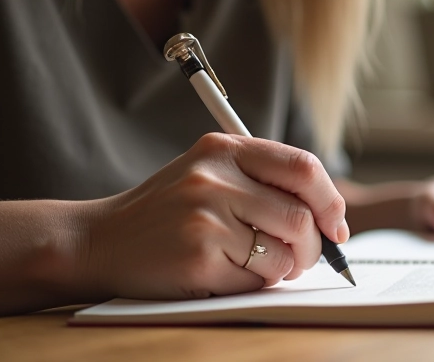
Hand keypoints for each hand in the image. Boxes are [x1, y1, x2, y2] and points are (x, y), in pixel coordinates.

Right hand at [82, 133, 347, 298]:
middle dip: (312, 247)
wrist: (98, 241)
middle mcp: (215, 177)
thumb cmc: (165, 212)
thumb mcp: (208, 174)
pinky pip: (254, 280)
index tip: (335, 226)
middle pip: (300, 217)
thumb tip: (328, 218)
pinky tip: (223, 274)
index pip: (303, 168)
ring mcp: (206, 217)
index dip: (330, 201)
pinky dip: (250, 284)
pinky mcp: (198, 257)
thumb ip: (261, 182)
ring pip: (283, 254)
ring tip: (258, 266)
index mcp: (225, 149)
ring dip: (282, 270)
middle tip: (302, 259)